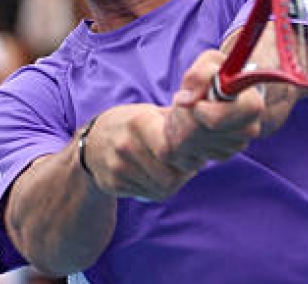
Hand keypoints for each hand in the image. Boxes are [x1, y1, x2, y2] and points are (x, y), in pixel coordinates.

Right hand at [83, 50, 263, 199]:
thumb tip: (216, 124)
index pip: (172, 148)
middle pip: (172, 173)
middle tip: (184, 159)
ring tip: (165, 164)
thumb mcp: (152, 114)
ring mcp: (117, 168)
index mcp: (139, 123)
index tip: (195, 151)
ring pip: (163, 187)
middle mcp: (125, 146)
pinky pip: (149, 194)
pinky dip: (156, 186)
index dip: (191, 153)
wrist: (91, 142)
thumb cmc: (131, 125)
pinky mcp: (112, 184)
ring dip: (172, 179)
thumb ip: (180, 122)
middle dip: (184, 168)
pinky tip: (151, 172)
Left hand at [165, 49, 264, 172]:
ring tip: (188, 109)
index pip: (216, 119)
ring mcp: (235, 146)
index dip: (199, 110)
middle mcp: (248, 130)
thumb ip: (200, 74)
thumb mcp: (209, 63)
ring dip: (180, 123)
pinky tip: (190, 124)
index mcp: (251, 105)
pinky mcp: (220, 156)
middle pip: (198, 133)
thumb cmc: (217, 76)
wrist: (223, 92)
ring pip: (190, 143)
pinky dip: (183, 136)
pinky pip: (189, 152)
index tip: (196, 102)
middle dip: (184, 114)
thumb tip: (188, 100)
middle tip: (185, 101)